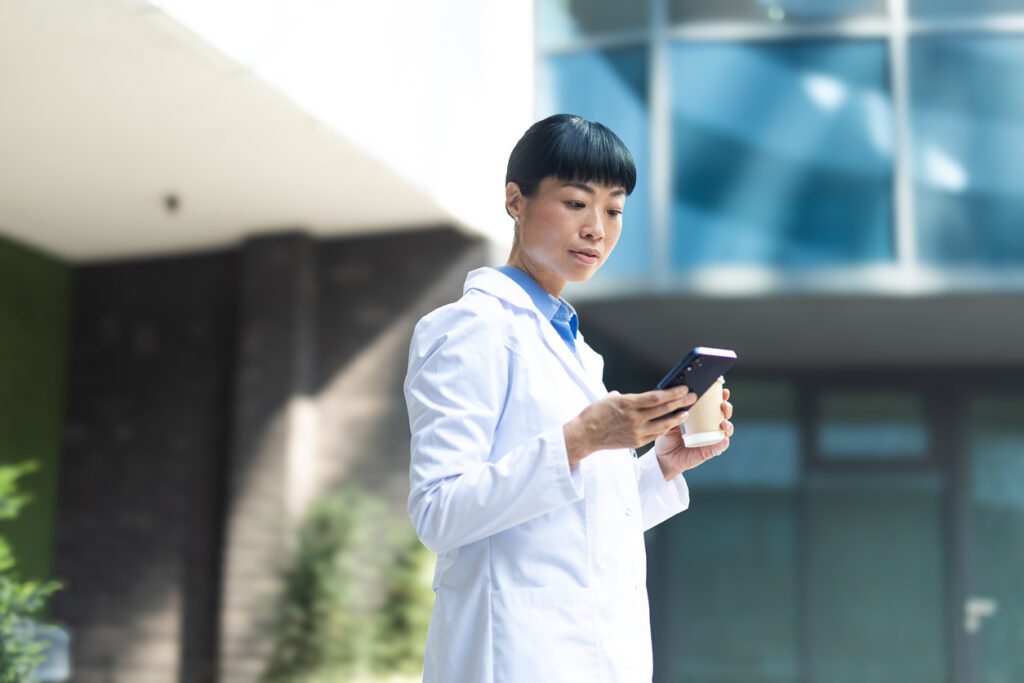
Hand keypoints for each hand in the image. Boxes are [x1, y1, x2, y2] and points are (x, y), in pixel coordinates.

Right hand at [563, 386, 696, 467]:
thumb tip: (636, 396)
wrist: (584, 436)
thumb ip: (626, 396)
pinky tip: (671, 424)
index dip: (673, 393)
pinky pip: (655, 434)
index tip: (684, 388)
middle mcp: (634, 418)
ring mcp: (636, 431)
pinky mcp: (636, 442)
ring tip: (686, 412)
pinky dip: (664, 428)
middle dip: (681, 402)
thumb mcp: (609, 398)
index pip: (656, 397)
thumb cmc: (594, 414)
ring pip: (663, 424)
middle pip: (663, 409)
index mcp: (627, 403)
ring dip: (676, 418)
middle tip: (692, 397)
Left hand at [654, 387, 734, 480]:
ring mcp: (710, 438)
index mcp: (700, 416)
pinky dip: (723, 443)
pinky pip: (719, 447)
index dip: (721, 397)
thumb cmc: (667, 437)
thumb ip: (675, 411)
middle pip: (724, 415)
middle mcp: (708, 426)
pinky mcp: (708, 451)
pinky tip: (723, 439)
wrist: (663, 457)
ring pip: (726, 430)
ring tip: (723, 423)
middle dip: (727, 408)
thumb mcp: (669, 420)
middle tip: (723, 405)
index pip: (714, 404)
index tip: (723, 391)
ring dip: (728, 425)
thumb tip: (680, 398)